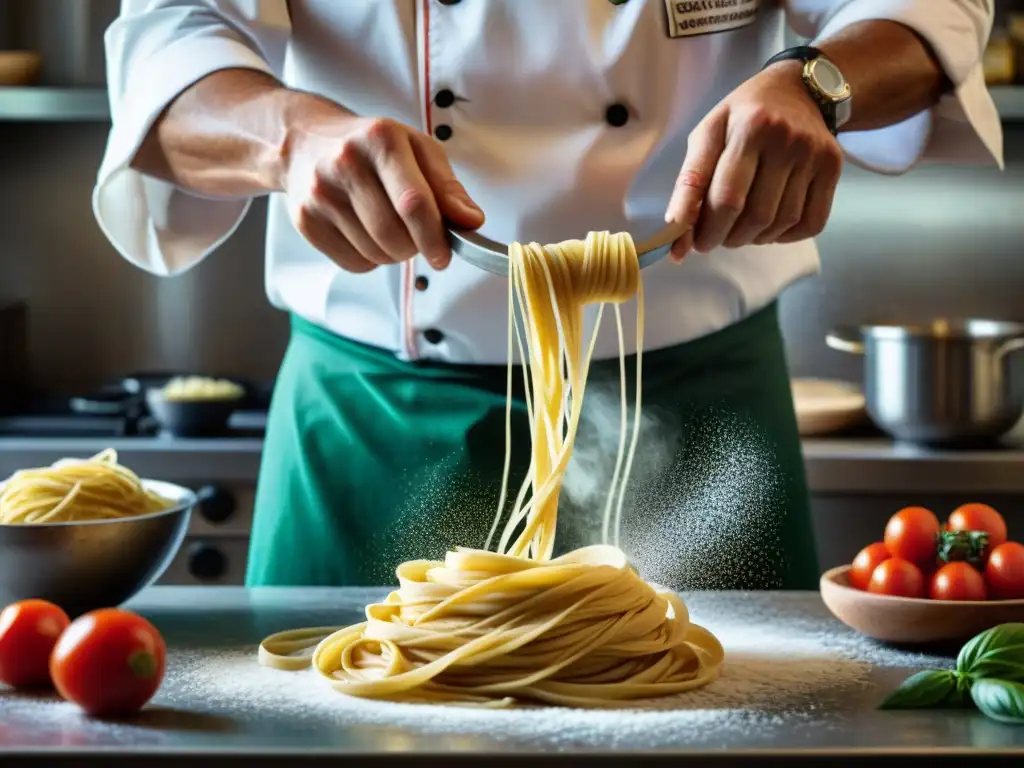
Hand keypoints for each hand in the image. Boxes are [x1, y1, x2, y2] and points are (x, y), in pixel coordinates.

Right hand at [284, 112, 483, 272]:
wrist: (305, 142)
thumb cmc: (371, 147)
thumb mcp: (417, 150)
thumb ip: (447, 187)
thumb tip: (471, 221)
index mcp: (381, 140)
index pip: (414, 202)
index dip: (434, 237)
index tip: (444, 255)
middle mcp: (346, 163)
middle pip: (394, 235)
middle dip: (414, 247)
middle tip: (416, 236)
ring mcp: (320, 193)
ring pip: (375, 254)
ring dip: (393, 254)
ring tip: (389, 228)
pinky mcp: (305, 220)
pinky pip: (353, 264)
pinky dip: (369, 259)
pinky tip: (365, 233)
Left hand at [665, 61, 842, 260]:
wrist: (797, 89)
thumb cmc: (742, 116)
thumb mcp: (707, 135)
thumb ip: (690, 184)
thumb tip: (675, 238)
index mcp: (749, 128)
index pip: (726, 198)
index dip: (707, 231)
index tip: (694, 244)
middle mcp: (786, 139)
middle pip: (755, 216)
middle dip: (727, 238)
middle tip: (715, 236)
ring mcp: (814, 154)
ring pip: (781, 223)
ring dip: (753, 239)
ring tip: (739, 229)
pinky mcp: (833, 166)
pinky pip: (810, 222)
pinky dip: (784, 236)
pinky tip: (769, 226)